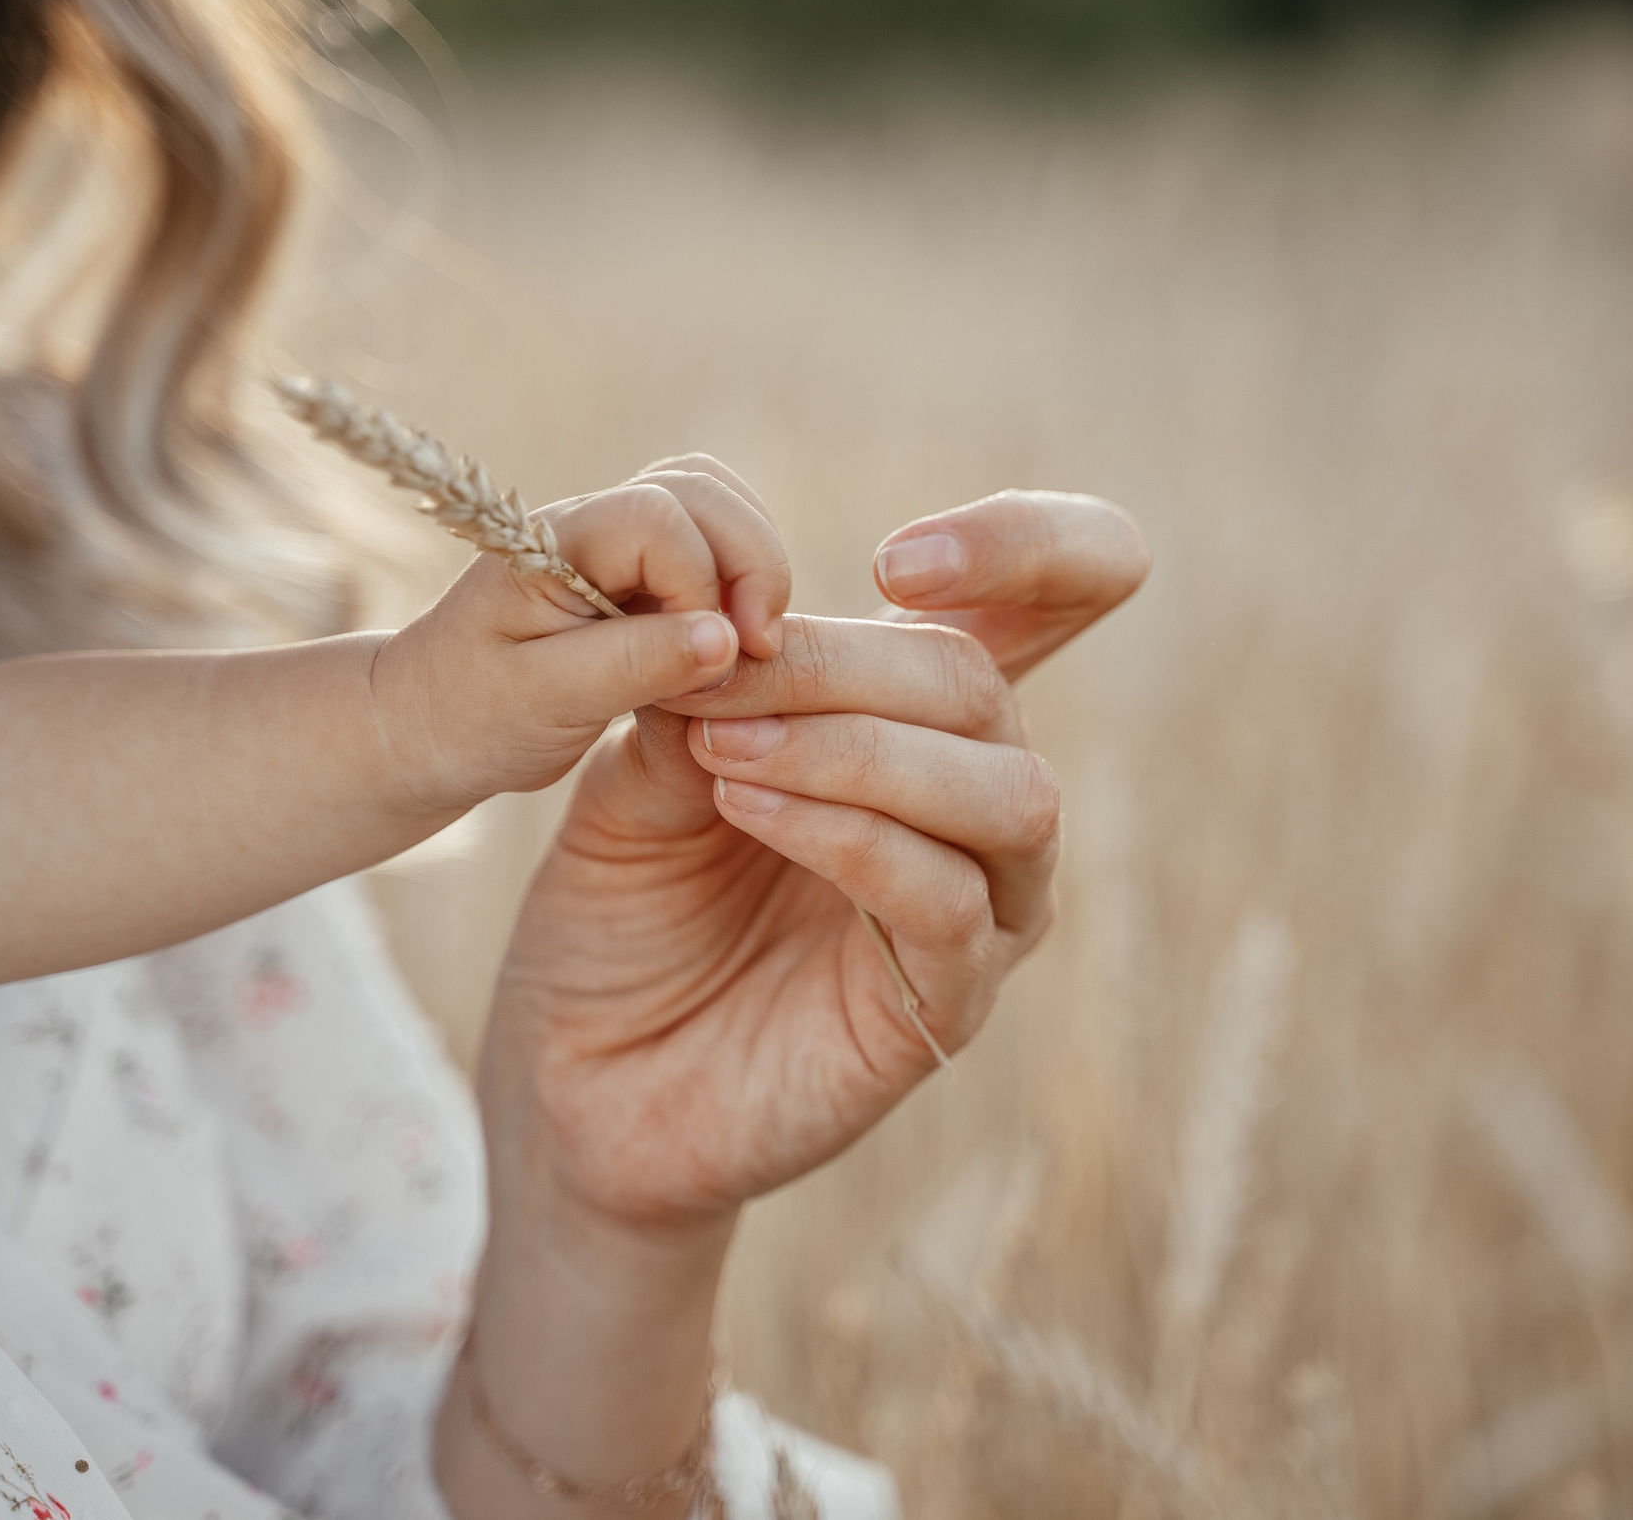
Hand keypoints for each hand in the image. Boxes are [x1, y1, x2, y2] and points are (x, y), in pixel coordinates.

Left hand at [369, 462, 792, 821]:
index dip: (708, 583)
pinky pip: (712, 545)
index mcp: (554, 543)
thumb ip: (635, 664)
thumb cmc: (470, 716)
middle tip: (759, 648)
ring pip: (718, 505)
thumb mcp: (544, 701)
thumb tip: (728, 639)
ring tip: (751, 643)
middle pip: (704, 491)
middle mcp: (590, 524)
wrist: (425, 725)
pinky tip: (731, 643)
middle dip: (752, 563)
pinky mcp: (639, 571)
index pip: (660, 520)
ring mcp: (617, 541)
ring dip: (753, 566)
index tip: (722, 659)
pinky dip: (740, 582)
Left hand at [438, 483, 1144, 1516]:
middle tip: (716, 670)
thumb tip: (741, 624)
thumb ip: (706, 692)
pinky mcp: (948, 1005)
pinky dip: (851, 836)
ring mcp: (979, 911)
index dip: (1030, 547)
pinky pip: (950, 900)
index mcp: (919, 725)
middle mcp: (972, 807)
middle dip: (844, 661)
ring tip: (722, 750)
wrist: (575, 1085)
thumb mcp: (642, 773)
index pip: (1058, 602)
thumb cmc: (620, 918)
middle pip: (983, 684)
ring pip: (1001, 790)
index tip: (896, 557)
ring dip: (856, 747)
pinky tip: (749, 809)